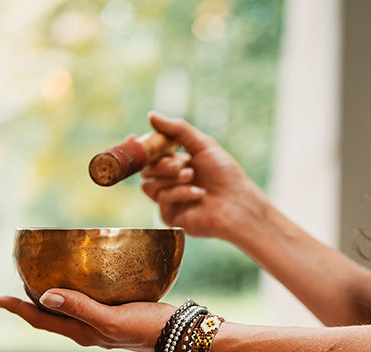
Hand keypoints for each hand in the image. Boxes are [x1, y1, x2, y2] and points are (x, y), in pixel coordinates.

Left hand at [0, 290, 175, 351]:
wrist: (180, 335)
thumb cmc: (147, 328)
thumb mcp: (111, 320)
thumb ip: (81, 308)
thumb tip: (45, 296)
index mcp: (82, 332)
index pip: (41, 320)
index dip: (18, 309)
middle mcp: (87, 329)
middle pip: (50, 316)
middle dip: (30, 302)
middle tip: (17, 281)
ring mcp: (101, 323)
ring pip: (67, 309)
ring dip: (50, 296)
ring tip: (40, 278)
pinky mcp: (115, 313)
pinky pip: (85, 301)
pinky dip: (74, 291)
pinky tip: (81, 277)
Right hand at [141, 112, 268, 241]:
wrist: (237, 203)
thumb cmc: (225, 175)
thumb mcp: (202, 145)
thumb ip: (177, 130)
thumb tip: (151, 116)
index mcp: (176, 165)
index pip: (150, 156)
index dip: (141, 148)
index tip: (133, 137)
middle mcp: (169, 183)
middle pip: (146, 169)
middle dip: (162, 163)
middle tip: (183, 163)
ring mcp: (168, 200)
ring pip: (148, 185)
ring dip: (170, 177)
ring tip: (191, 176)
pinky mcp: (170, 216)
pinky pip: (161, 199)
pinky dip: (179, 192)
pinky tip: (198, 194)